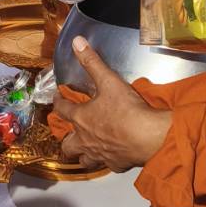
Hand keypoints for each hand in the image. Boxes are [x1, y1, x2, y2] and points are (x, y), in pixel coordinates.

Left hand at [56, 38, 170, 171]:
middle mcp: (86, 140)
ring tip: (85, 150)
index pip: (62, 110)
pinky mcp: (116, 165)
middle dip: (66, 140)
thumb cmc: (126, 110)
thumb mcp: (108, 81)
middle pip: (68, 145)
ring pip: (84, 160)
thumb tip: (76, 41)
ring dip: (82, 155)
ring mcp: (100, 155)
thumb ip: (92, 61)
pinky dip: (106, 161)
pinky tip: (111, 156)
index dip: (57, 102)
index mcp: (81, 119)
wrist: (148, 137)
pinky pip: (106, 165)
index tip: (57, 98)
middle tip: (70, 133)